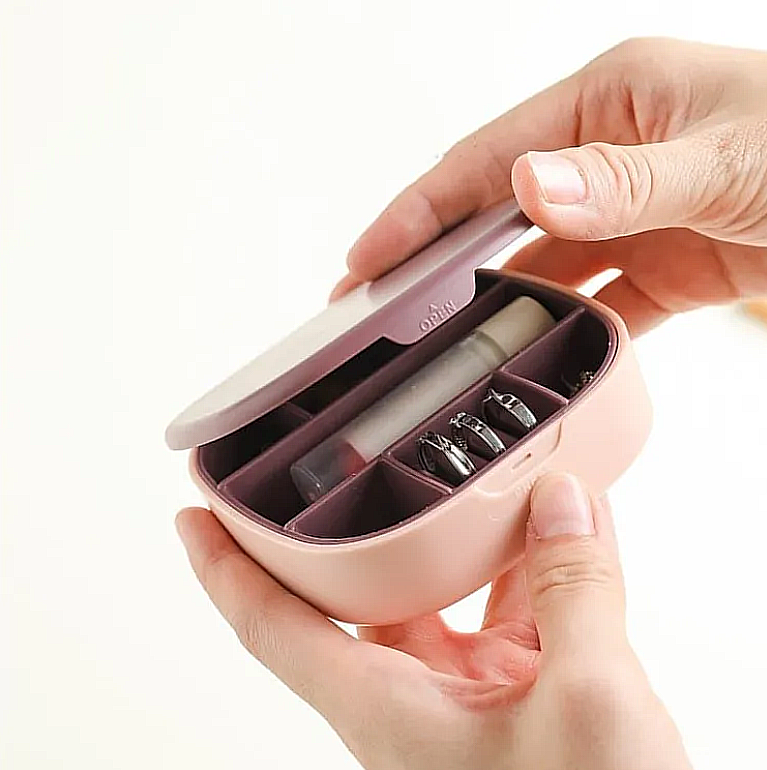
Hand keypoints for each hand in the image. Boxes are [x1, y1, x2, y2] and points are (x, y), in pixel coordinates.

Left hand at [177, 474, 691, 769]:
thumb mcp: (586, 703)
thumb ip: (573, 590)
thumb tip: (565, 503)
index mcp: (387, 709)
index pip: (273, 626)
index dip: (224, 568)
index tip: (194, 516)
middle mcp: (417, 699)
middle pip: (367, 590)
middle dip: (367, 522)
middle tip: (361, 456)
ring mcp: (475, 698)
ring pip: (454, 590)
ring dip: (477, 534)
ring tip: (488, 466)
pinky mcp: (526, 697)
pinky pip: (520, 610)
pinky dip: (543, 566)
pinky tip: (572, 521)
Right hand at [331, 38, 766, 334]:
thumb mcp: (730, 157)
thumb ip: (627, 179)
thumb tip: (530, 184)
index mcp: (610, 103)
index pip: (485, 161)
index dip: (417, 212)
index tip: (365, 261)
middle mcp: (610, 156)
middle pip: (499, 214)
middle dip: (436, 262)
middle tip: (377, 310)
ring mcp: (635, 215)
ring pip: (542, 265)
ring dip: (496, 304)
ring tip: (440, 345)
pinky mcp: (667, 266)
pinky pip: (597, 304)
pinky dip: (566, 332)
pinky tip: (534, 357)